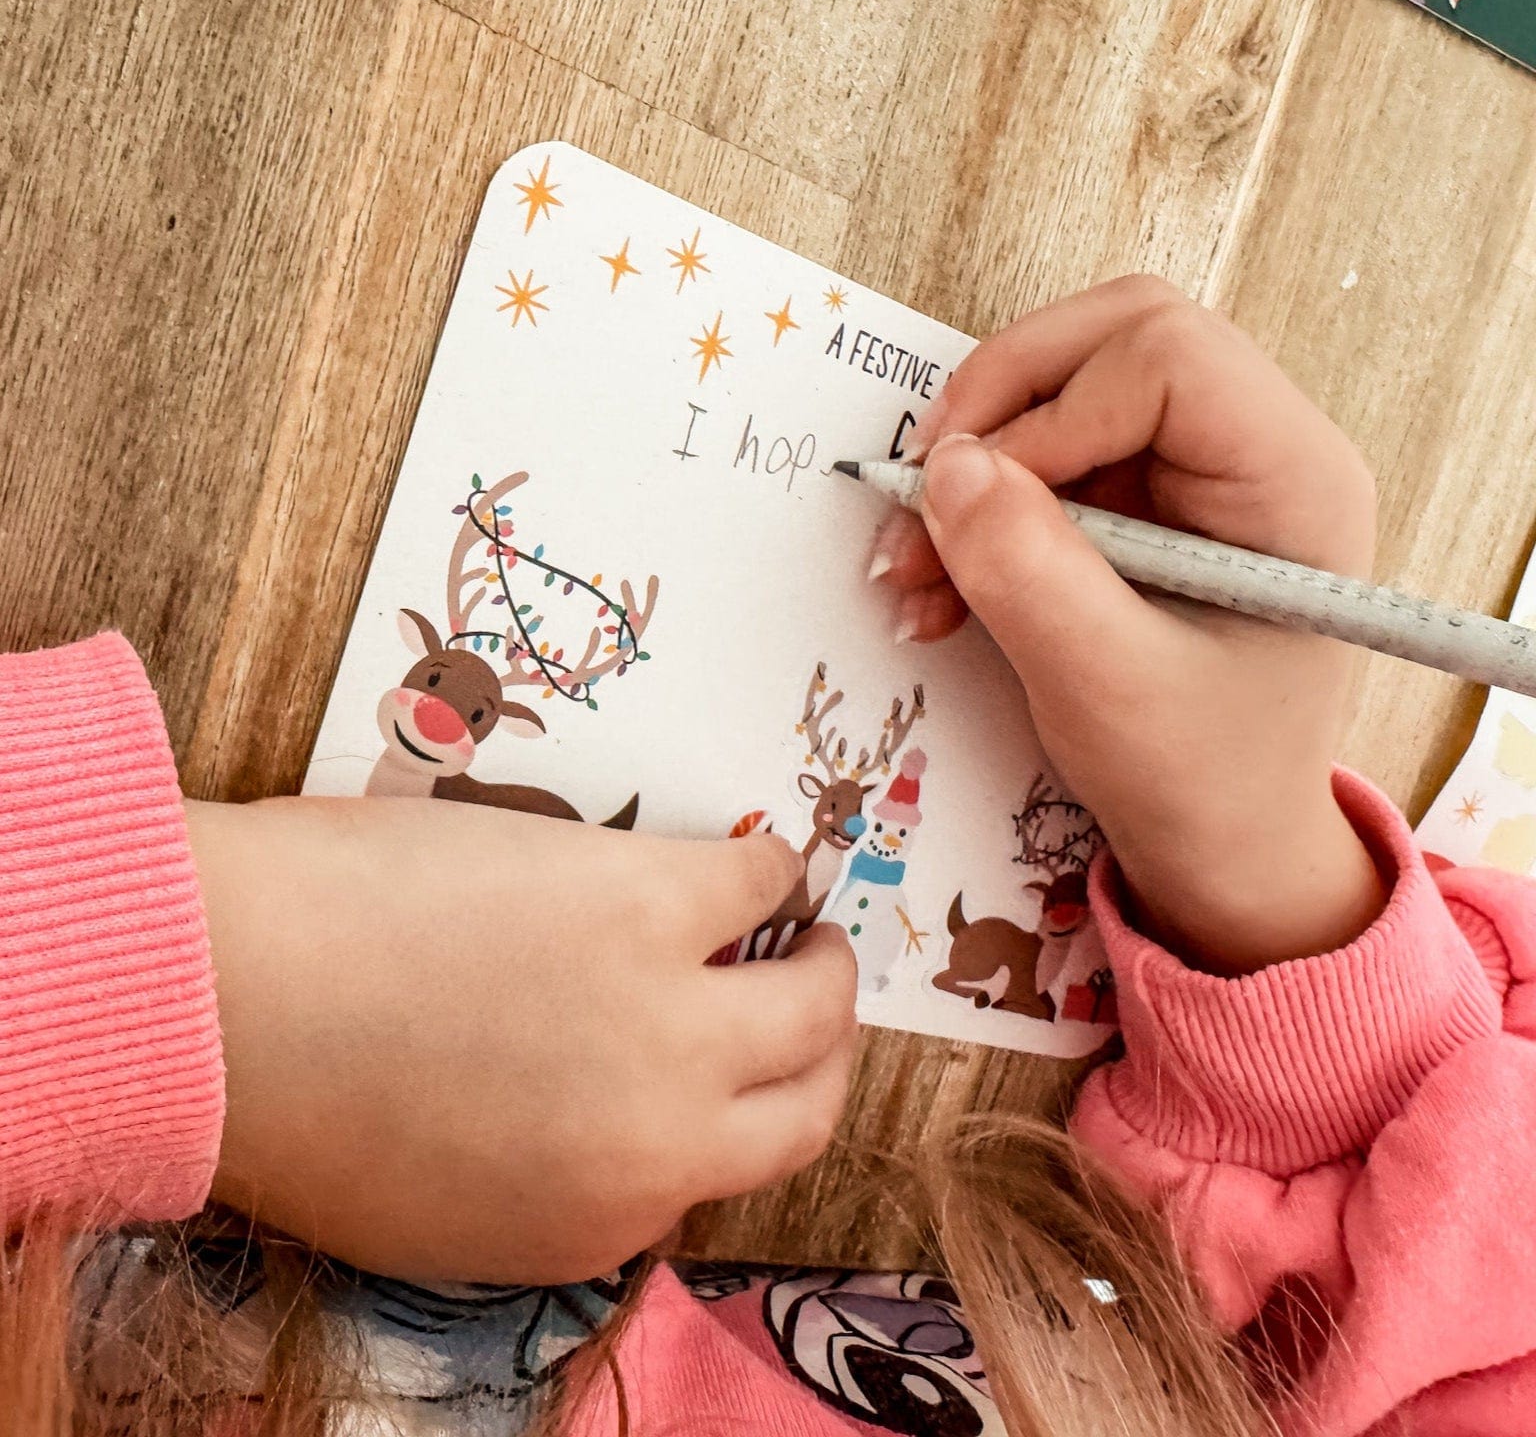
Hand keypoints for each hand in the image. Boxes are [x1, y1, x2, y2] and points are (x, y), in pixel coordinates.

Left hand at [186, 797, 854, 1282]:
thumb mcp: (438, 1208)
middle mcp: (661, 1139)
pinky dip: (770, 872)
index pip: (723, 1181)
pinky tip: (750, 861)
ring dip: (820, 962)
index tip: (731, 1071)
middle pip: (805, 1105)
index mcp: (597, 1223)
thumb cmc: (295, 1096)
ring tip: (803, 929)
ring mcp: (670, 1019)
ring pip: (815, 1002)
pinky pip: (760, 881)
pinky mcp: (654, 901)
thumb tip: (609, 1121)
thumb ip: (550, 1186)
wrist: (221, 992)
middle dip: (815, 1054)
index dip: (732, 1117)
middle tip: (806, 996)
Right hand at [872, 276, 1385, 971]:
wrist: (1221, 846)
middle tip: (923, 489)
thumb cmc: (1198, 778)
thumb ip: (1028, 571)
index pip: (1164, 357)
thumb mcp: (1106, 686)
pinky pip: (1045, 455)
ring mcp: (1198, 471)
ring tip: (912, 566)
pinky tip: (937, 586)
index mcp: (1292, 479)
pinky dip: (979, 509)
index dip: (1048, 410)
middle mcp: (1255, 448)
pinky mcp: (1147, 502)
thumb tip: (947, 466)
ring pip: (1065, 387)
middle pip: (1113, 337)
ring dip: (974, 465)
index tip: (971, 500)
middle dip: (999, 406)